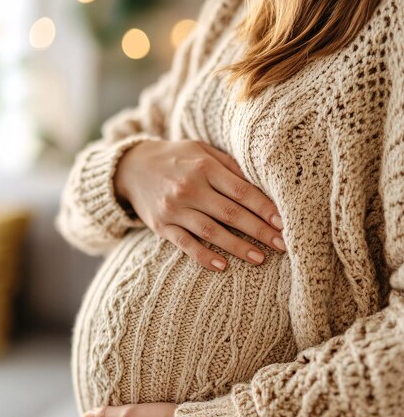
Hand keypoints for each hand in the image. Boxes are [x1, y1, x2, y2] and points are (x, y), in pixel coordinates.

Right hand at [114, 138, 285, 271]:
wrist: (132, 167)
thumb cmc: (177, 158)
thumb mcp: (202, 150)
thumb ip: (229, 166)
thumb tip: (262, 185)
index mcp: (204, 166)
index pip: (242, 190)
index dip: (264, 208)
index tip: (283, 222)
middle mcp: (189, 187)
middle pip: (231, 213)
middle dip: (259, 231)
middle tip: (282, 245)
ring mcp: (174, 208)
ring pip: (211, 231)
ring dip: (237, 247)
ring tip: (260, 258)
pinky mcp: (162, 226)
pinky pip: (185, 244)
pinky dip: (204, 256)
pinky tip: (223, 266)